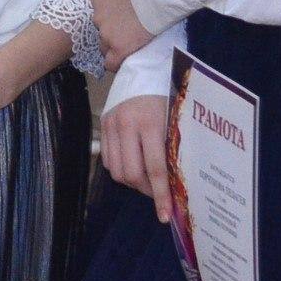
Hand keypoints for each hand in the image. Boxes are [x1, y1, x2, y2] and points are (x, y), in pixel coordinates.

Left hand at [92, 0, 151, 70]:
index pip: (101, 11)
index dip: (114, 14)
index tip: (128, 14)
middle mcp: (98, 16)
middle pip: (103, 28)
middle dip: (115, 29)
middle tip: (133, 27)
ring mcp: (108, 33)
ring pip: (106, 46)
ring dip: (116, 45)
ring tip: (134, 43)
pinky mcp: (121, 47)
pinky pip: (112, 63)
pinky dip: (117, 63)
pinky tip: (128, 58)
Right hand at [101, 95, 170, 221]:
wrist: (142, 64)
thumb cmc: (167, 92)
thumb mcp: (174, 119)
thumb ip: (172, 148)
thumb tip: (177, 184)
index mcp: (149, 123)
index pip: (155, 170)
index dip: (161, 196)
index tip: (165, 215)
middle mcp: (125, 125)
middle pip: (131, 174)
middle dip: (146, 190)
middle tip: (159, 193)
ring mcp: (111, 124)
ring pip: (117, 171)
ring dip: (132, 182)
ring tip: (147, 179)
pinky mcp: (103, 124)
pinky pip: (108, 160)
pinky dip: (120, 169)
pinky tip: (133, 164)